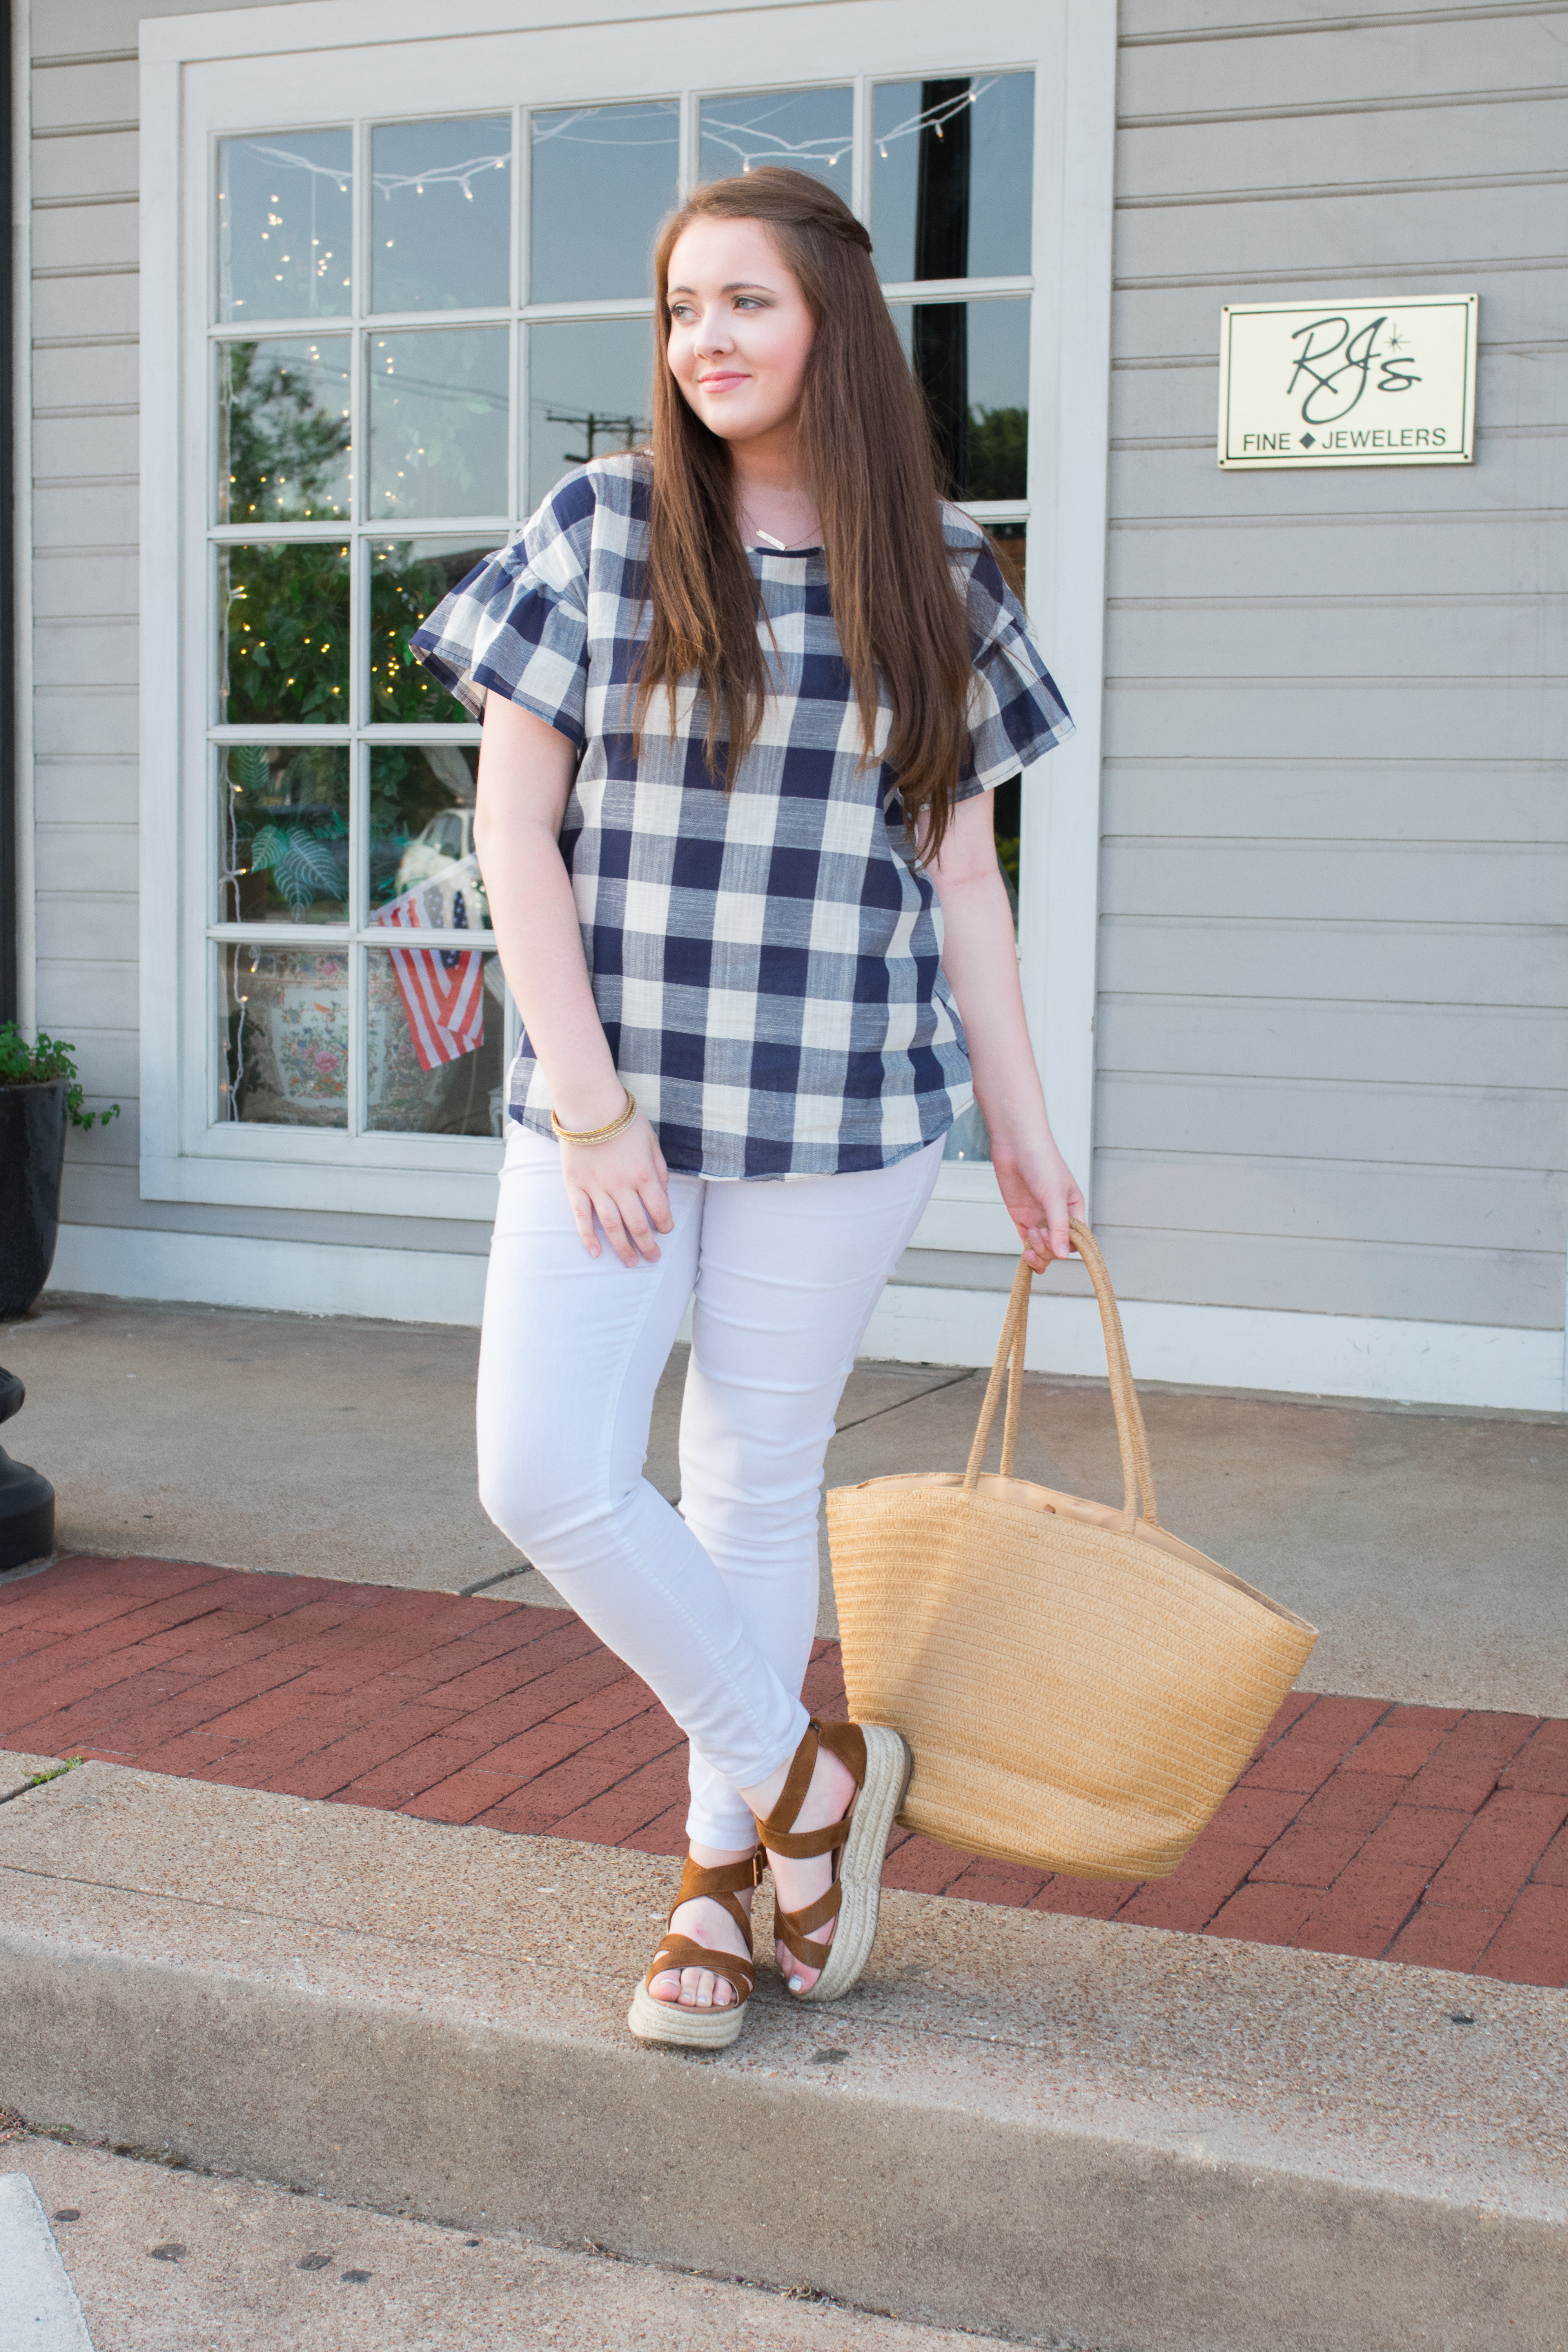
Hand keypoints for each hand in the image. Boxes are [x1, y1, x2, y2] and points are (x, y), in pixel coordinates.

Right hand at [560, 1113, 673, 1266]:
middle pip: (637, 1225)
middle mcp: (622, 1186)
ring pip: (612, 1226)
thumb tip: (663, 1191)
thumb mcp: (651, 1140)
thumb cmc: (623, 1119)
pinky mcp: (575, 1186)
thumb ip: (659, 1167)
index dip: (665, 1225)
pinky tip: (596, 1252)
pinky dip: (588, 1237)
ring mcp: (597, 1188)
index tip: (666, 1231)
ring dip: (623, 1248)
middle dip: (647, 1245)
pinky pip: (582, 1217)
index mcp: (644, 1174)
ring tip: (630, 1263)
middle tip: (653, 1259)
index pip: (659, 1209)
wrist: (589, 1105)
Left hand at [991, 1130, 1084, 1271]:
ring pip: (1044, 1249)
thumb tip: (1064, 1255)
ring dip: (1038, 1252)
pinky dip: (1028, 1253)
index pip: (1078, 1239)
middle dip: (1049, 1248)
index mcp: (1074, 1209)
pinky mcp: (1022, 1218)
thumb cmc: (1041, 1161)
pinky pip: (1027, 1243)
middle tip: (1039, 1232)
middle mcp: (1057, 1216)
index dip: (1069, 1247)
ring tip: (1031, 1237)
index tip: (1059, 1246)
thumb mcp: (1053, 1194)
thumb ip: (1058, 1225)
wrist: (1015, 1144)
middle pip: (1059, 1247)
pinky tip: (1027, 1258)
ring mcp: (1039, 1218)